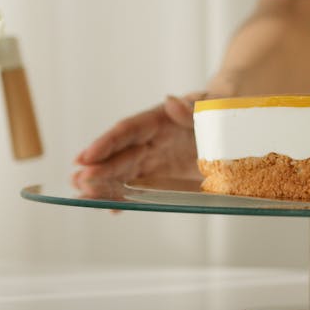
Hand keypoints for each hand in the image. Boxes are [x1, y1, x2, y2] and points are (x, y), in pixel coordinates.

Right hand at [71, 92, 204, 199]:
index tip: (85, 157)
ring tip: (81, 195)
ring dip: (103, 185)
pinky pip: (140, 188)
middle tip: (78, 182)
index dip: (105, 144)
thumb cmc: (217, 109)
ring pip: (123, 173)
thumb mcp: (210, 106)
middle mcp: (149, 140)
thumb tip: (171, 101)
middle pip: (119, 155)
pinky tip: (110, 207)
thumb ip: (192, 109)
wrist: (230, 124)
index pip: (126, 131)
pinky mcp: (162, 176)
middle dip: (98, 169)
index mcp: (157, 120)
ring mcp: (154, 159)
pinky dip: (125, 197)